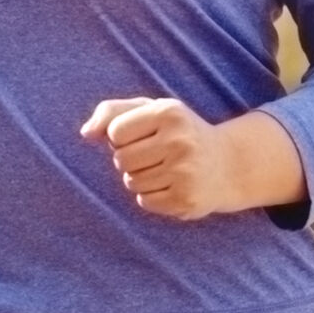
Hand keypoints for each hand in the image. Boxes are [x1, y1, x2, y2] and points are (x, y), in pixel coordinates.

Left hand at [83, 98, 304, 220]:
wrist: (228, 164)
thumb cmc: (178, 132)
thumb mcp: (150, 110)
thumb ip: (112, 112)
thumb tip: (85, 134)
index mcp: (169, 112)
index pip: (115, 132)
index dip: (121, 137)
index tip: (142, 136)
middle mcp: (180, 140)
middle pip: (121, 160)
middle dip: (130, 160)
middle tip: (154, 155)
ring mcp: (185, 172)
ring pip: (131, 182)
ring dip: (140, 179)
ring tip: (164, 170)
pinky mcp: (186, 199)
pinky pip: (144, 202)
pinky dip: (151, 196)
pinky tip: (171, 185)